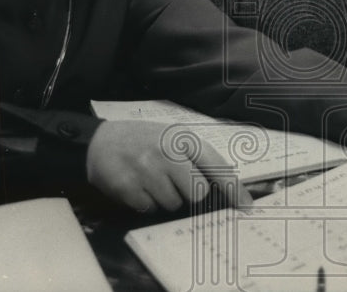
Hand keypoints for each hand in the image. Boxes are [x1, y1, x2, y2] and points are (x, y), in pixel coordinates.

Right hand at [86, 120, 252, 212]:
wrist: (100, 141)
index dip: (233, 188)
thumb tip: (228, 191)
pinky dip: (145, 202)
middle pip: (197, 193)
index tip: (246, 206)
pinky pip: (149, 208)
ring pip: (172, 204)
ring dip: (165, 198)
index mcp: (182, 138)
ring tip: (151, 180)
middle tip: (173, 181)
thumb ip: (198, 160)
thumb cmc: (145, 141)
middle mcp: (166, 151)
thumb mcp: (173, 139)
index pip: (216, 165)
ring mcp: (145, 169)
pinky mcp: (127, 186)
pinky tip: (137, 185)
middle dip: (188, 194)